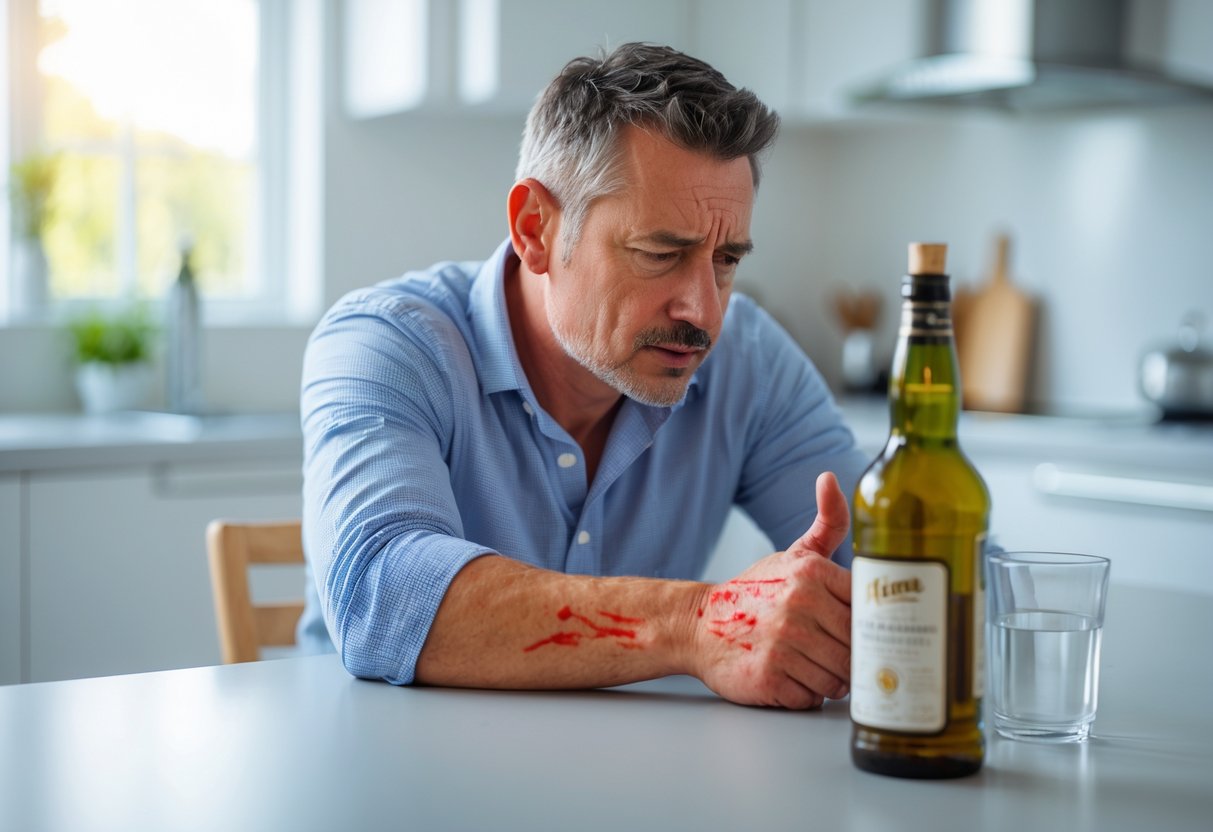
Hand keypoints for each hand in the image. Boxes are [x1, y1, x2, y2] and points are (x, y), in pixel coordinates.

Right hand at [690, 472, 851, 708]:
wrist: (698, 625)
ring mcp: (784, 645)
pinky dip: (806, 694)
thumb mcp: (793, 554)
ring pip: (838, 679)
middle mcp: (799, 607)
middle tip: (832, 652)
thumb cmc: (754, 593)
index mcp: (812, 574)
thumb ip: (827, 522)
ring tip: (810, 663)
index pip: (868, 612)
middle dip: (849, 658)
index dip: (867, 627)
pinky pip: (812, 698)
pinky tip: (791, 676)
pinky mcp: (770, 678)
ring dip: (830, 679)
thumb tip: (830, 478)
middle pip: (856, 650)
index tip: (858, 631)